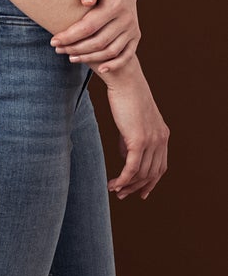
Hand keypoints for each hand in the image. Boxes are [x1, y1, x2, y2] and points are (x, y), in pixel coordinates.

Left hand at [51, 0, 140, 72]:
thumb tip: (86, 2)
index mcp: (115, 4)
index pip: (89, 26)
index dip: (70, 36)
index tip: (54, 41)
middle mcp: (127, 18)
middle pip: (98, 42)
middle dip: (75, 48)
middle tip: (58, 50)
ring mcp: (133, 29)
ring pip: (110, 51)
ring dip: (89, 58)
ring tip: (70, 57)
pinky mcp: (136, 37)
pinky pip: (126, 56)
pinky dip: (114, 65)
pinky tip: (100, 69)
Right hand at [100, 60, 167, 198]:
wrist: (125, 81)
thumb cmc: (125, 97)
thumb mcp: (131, 122)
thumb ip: (131, 140)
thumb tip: (126, 156)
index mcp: (162, 135)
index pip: (160, 167)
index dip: (151, 183)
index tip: (140, 193)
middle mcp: (161, 140)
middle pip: (152, 173)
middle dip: (137, 187)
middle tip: (122, 195)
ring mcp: (152, 141)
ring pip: (141, 173)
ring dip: (127, 185)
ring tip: (114, 190)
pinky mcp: (139, 140)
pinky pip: (132, 168)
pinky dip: (123, 180)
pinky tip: (114, 184)